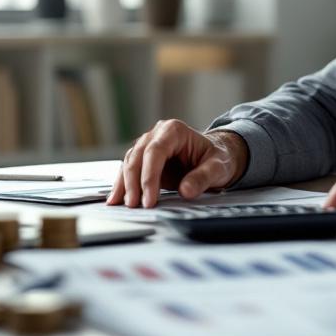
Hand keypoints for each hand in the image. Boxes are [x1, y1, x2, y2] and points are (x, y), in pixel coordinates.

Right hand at [107, 121, 247, 208]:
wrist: (215, 157)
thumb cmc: (217, 158)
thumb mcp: (218, 167)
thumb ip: (203, 177)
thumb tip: (186, 191)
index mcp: (174, 130)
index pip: (155, 152)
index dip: (149, 176)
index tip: (149, 199)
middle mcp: (157, 134)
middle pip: (137, 156)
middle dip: (134, 182)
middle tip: (134, 205)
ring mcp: (148, 146)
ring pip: (129, 163)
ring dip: (124, 185)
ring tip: (125, 205)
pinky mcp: (144, 160)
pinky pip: (129, 171)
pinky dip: (122, 185)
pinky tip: (116, 199)